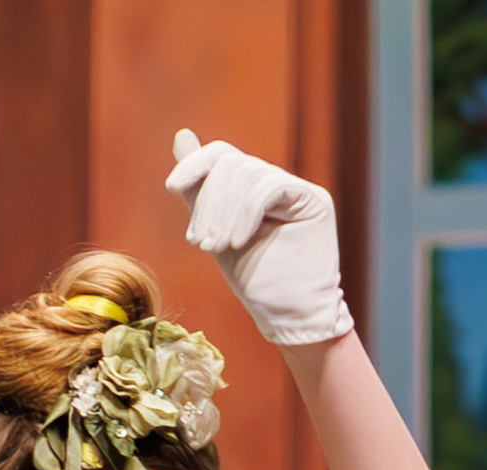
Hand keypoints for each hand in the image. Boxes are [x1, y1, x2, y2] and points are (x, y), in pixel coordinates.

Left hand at [166, 130, 350, 347]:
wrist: (288, 316)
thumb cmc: (256, 281)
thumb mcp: (215, 230)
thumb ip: (198, 189)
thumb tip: (182, 135)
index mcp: (253, 186)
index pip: (222, 155)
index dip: (194, 165)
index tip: (171, 187)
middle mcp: (277, 181)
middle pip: (231, 163)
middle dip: (209, 201)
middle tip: (202, 243)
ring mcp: (297, 190)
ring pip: (247, 174)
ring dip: (224, 212)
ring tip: (217, 247)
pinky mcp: (314, 201)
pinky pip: (269, 187)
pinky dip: (247, 213)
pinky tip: (238, 241)